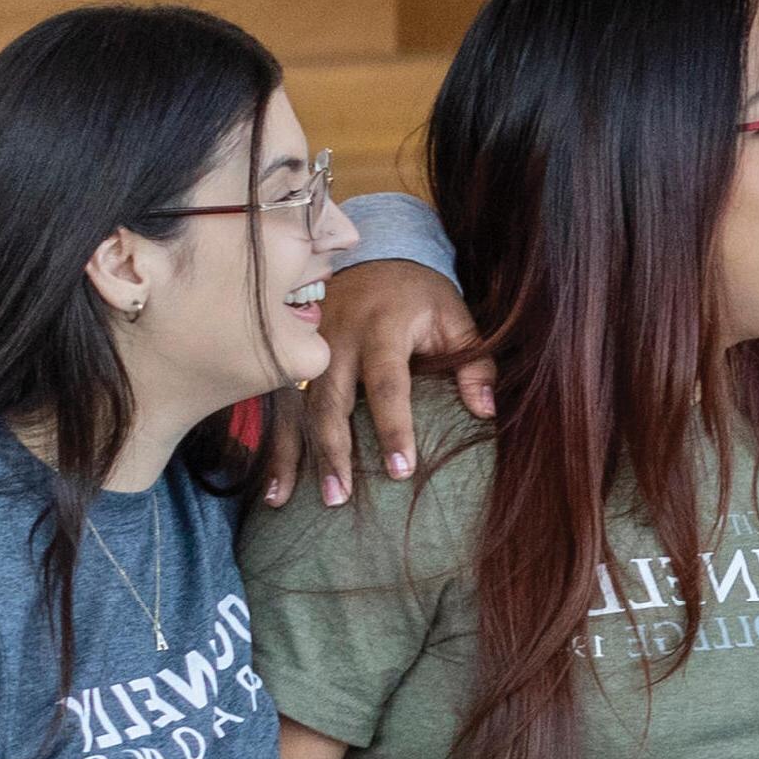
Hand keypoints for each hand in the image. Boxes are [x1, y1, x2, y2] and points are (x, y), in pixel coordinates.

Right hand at [262, 260, 490, 507]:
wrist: (371, 258)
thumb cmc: (419, 297)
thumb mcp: (455, 316)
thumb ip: (474, 362)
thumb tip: (486, 411)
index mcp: (381, 326)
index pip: (387, 383)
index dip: (394, 427)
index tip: (401, 471)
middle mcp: (335, 336)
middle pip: (330, 399)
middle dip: (333, 450)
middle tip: (339, 497)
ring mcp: (304, 347)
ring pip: (297, 406)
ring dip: (295, 455)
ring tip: (290, 501)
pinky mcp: (287, 357)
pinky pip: (277, 406)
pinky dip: (275, 446)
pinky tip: (272, 486)